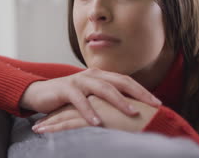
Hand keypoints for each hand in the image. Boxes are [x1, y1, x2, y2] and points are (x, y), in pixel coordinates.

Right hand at [20, 68, 160, 125]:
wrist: (40, 93)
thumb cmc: (68, 98)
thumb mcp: (90, 98)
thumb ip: (105, 100)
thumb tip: (129, 113)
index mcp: (100, 76)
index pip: (126, 81)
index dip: (142, 90)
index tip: (158, 103)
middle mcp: (92, 75)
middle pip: (119, 81)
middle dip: (138, 93)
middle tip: (153, 105)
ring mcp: (79, 81)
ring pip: (103, 88)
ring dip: (118, 101)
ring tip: (131, 112)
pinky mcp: (66, 89)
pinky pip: (80, 100)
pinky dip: (89, 111)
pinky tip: (97, 122)